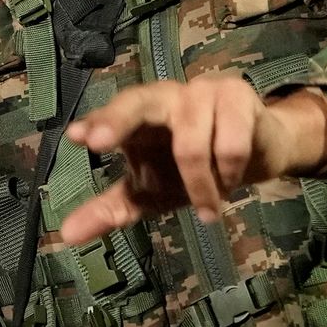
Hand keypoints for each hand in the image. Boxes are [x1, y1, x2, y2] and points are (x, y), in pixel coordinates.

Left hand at [55, 77, 326, 242]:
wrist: (259, 154)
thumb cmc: (194, 170)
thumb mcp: (150, 194)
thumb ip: (110, 211)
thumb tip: (68, 235)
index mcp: (139, 116)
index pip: (112, 114)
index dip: (97, 123)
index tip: (75, 137)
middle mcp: (165, 97)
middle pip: (137, 102)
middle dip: (116, 120)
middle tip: (98, 142)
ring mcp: (202, 91)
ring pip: (190, 146)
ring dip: (202, 187)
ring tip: (211, 203)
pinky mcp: (238, 95)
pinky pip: (230, 145)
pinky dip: (229, 174)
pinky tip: (232, 178)